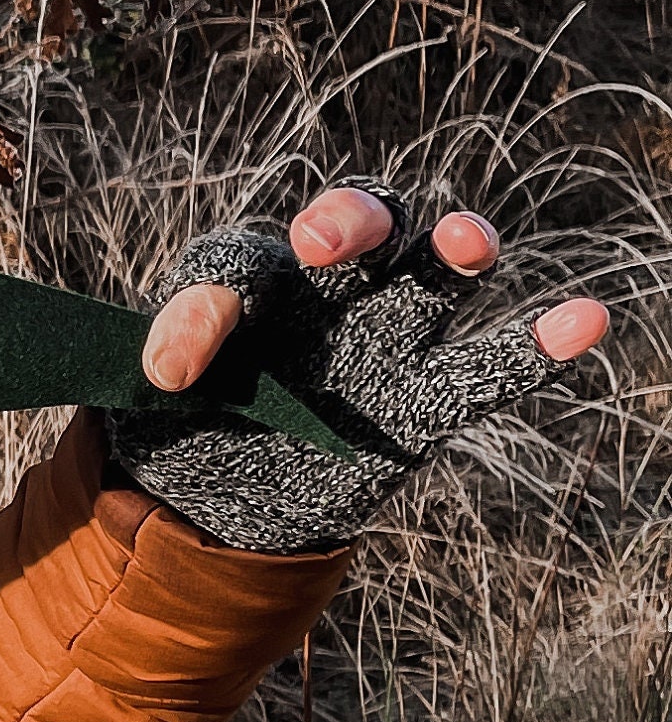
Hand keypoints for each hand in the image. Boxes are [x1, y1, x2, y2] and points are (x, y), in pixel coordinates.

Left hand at [107, 180, 609, 553]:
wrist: (204, 500)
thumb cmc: (168, 426)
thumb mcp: (137, 398)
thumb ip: (155, 367)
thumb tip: (166, 371)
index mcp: (242, 276)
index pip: (235, 264)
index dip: (206, 311)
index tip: (169, 374)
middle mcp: (319, 291)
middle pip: (355, 223)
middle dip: (347, 220)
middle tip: (322, 244)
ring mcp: (376, 341)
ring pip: (428, 274)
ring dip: (450, 249)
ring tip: (463, 246)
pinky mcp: (416, 403)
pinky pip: (484, 369)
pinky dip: (537, 347)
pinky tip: (585, 319)